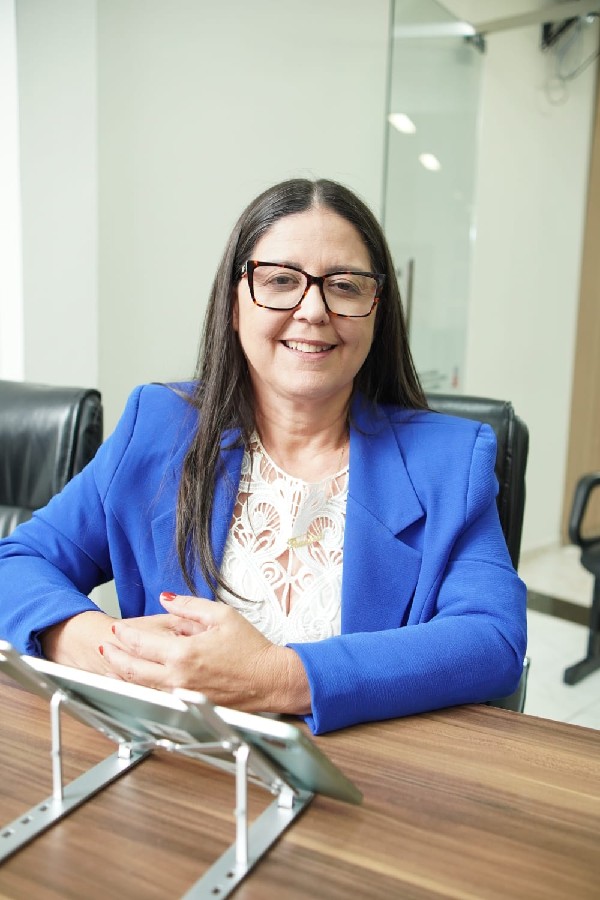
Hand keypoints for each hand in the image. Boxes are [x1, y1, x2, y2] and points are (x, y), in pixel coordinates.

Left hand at [100, 593, 310, 713]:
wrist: (270, 679)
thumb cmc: (251, 649)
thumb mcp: (221, 615)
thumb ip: (188, 606)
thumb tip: (166, 601)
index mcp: (184, 652)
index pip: (141, 643)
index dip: (125, 635)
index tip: (118, 628)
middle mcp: (178, 677)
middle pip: (132, 669)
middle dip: (114, 656)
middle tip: (105, 646)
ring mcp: (181, 694)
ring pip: (140, 687)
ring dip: (123, 674)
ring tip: (114, 662)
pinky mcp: (188, 705)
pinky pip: (156, 696)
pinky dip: (140, 687)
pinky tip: (137, 680)